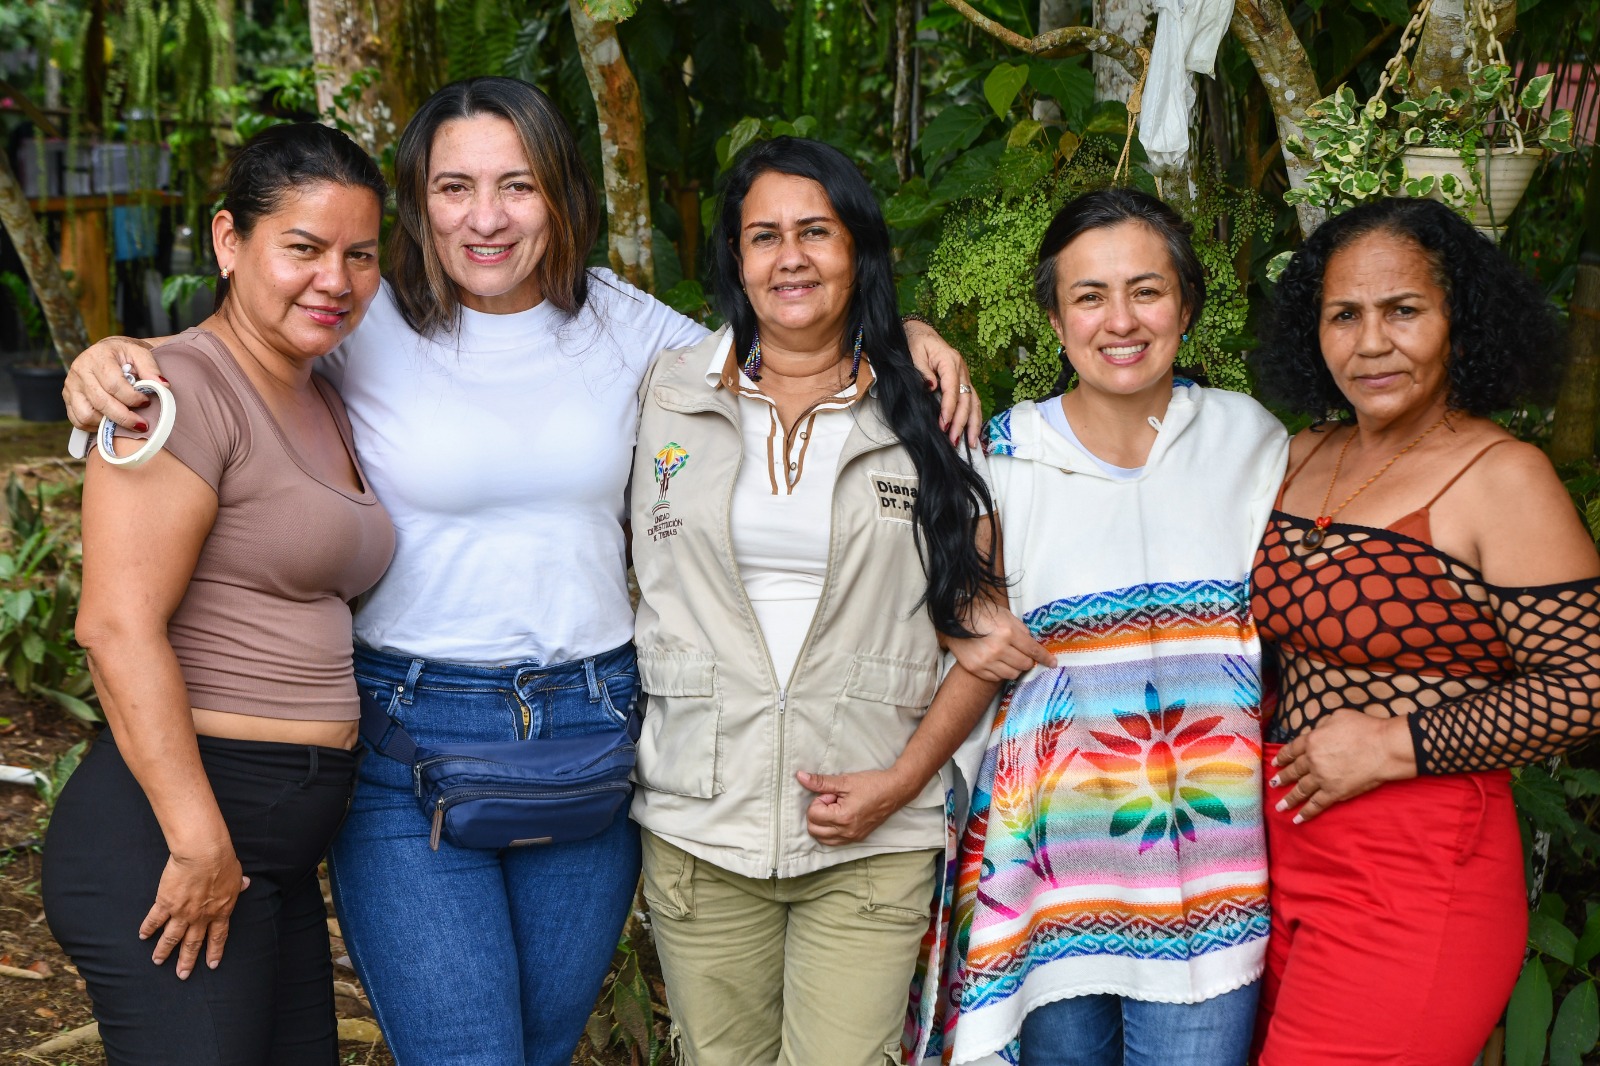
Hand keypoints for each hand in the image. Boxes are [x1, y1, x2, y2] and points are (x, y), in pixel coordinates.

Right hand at [65, 336, 163, 431]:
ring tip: (125, 422)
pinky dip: (94, 426)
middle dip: (124, 417)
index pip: (113, 384)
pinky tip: (110, 422)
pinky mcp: (67, 398)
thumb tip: (163, 386)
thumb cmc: (125, 354)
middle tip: (141, 424)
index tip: (146, 402)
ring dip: (107, 423)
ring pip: (86, 414)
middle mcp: (80, 370)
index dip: (132, 398)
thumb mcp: (140, 353)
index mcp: (98, 357)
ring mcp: (71, 385)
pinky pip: (78, 420)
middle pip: (101, 402)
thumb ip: (151, 368)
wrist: (106, 352)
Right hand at [139, 842, 249, 978]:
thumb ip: (238, 885)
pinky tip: (143, 936)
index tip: (211, 965)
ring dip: (164, 951)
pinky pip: (155, 920)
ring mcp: (182, 912)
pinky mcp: (166, 903)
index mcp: (220, 911)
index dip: (214, 951)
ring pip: (171, 937)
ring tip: (157, 961)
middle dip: (187, 960)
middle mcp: (201, 917)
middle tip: (182, 975)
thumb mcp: (236, 875)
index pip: (218, 937)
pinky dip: (148, 929)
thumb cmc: (223, 863)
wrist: (204, 856)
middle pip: (193, 943)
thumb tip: (246, 884)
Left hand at [797, 768, 918, 844]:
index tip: (832, 793)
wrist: (895, 791)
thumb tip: (800, 777)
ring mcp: (852, 838)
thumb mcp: (845, 780)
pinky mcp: (857, 839)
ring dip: (822, 823)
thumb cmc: (872, 784)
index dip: (818, 800)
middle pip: (813, 829)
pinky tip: (839, 817)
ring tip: (835, 808)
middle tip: (832, 800)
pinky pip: (834, 841)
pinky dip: (830, 831)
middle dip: (817, 813)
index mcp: (843, 818)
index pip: (813, 814)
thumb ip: (820, 782)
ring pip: (822, 838)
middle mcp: (846, 832)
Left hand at [903, 318, 981, 446]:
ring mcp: (964, 376)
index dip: (949, 408)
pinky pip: (972, 402)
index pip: (952, 388)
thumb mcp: (914, 353)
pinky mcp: (963, 382)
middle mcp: (962, 369)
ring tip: (970, 443)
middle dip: (961, 421)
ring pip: (974, 402)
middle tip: (953, 440)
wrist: (921, 334)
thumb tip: (932, 388)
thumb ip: (922, 371)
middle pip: (966, 399)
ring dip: (972, 424)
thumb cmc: (916, 343)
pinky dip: (974, 418)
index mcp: (950, 360)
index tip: (944, 425)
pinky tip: (973, 433)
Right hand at [948, 599, 1053, 681]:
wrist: (952, 618)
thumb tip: (1032, 644)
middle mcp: (998, 649)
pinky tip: (995, 661)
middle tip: (1021, 653)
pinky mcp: (976, 669)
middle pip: (1025, 664)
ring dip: (1014, 667)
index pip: (1033, 650)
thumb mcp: (1005, 614)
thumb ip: (1021, 630)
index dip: (1045, 658)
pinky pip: (997, 678)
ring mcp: (986, 661)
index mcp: (1007, 633)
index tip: (1053, 663)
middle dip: (1027, 660)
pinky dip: (1000, 671)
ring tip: (1007, 657)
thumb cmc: (981, 613)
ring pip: (1013, 673)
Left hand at [1271, 711, 1416, 822]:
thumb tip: (1318, 732)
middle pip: (1294, 771)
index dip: (1282, 757)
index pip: (1292, 750)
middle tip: (1273, 784)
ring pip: (1301, 790)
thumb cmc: (1365, 728)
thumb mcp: (1337, 717)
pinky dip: (1306, 813)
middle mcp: (1313, 760)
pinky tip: (1297, 819)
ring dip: (1289, 799)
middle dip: (1282, 778)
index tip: (1275, 763)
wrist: (1384, 747)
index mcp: (1311, 740)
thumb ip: (1322, 726)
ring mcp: (1322, 778)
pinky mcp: (1335, 792)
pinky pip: (1317, 804)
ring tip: (1279, 807)